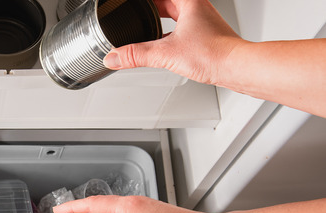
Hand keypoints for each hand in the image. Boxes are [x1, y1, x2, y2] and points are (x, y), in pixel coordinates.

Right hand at [102, 0, 245, 85]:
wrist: (237, 67)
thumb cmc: (215, 53)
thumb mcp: (166, 53)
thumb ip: (136, 55)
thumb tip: (114, 57)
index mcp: (189, 2)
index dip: (143, 3)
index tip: (130, 5)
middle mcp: (197, 8)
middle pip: (167, 3)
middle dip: (149, 9)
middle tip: (134, 14)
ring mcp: (203, 22)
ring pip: (175, 15)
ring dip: (160, 21)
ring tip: (144, 28)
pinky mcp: (205, 36)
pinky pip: (182, 29)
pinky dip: (169, 35)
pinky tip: (163, 46)